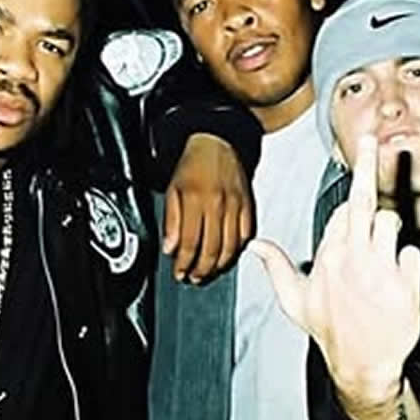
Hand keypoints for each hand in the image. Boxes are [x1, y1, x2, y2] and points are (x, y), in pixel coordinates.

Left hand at [163, 133, 253, 283]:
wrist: (218, 142)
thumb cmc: (193, 165)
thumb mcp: (172, 189)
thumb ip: (171, 221)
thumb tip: (170, 248)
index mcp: (196, 200)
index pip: (190, 243)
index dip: (184, 263)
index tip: (179, 273)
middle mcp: (217, 205)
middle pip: (211, 249)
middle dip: (201, 269)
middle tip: (194, 278)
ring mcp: (236, 206)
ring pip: (230, 247)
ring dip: (219, 265)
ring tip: (209, 272)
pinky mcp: (248, 205)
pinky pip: (246, 235)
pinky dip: (237, 250)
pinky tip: (228, 256)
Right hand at [250, 135, 419, 406]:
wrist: (364, 365)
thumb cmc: (330, 331)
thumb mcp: (295, 301)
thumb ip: (277, 268)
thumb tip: (255, 245)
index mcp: (327, 256)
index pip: (341, 209)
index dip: (353, 197)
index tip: (358, 165)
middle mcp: (353, 257)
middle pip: (364, 201)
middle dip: (367, 165)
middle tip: (371, 137)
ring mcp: (381, 269)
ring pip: (392, 223)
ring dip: (390, 233)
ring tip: (381, 260)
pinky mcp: (407, 283)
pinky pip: (413, 253)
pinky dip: (408, 263)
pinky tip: (397, 284)